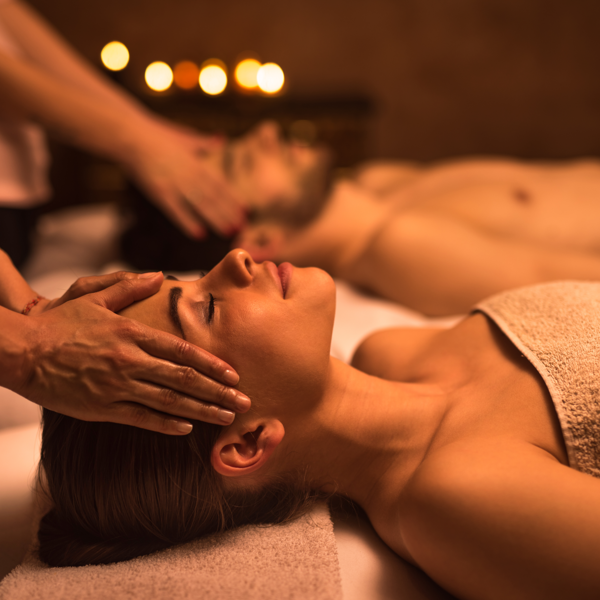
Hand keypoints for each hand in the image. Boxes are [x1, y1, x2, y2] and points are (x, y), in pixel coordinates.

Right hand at [20, 272, 250, 433]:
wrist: (22, 350)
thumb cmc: (59, 323)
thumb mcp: (95, 296)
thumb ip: (130, 286)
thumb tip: (160, 275)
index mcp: (133, 333)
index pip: (183, 351)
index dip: (211, 364)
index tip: (233, 374)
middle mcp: (130, 360)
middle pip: (184, 379)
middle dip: (218, 391)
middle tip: (243, 401)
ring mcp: (117, 385)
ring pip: (169, 401)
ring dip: (202, 410)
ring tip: (226, 417)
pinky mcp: (101, 407)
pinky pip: (140, 418)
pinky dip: (166, 424)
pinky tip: (187, 429)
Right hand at [124, 117, 246, 238]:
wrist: (129, 134)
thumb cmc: (157, 135)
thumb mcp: (185, 137)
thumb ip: (204, 143)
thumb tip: (222, 139)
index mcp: (196, 162)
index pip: (219, 183)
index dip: (233, 198)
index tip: (246, 210)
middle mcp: (189, 174)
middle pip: (213, 196)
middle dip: (228, 212)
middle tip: (242, 227)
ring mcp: (174, 184)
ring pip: (200, 204)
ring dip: (216, 219)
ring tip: (228, 232)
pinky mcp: (159, 192)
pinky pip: (176, 211)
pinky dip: (188, 222)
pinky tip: (200, 234)